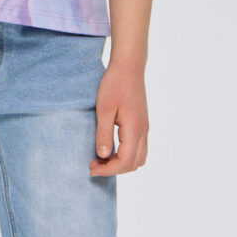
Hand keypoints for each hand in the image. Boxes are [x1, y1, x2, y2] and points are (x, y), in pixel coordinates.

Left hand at [89, 60, 148, 175]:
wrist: (129, 67)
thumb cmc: (114, 85)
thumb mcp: (104, 109)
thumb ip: (104, 133)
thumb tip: (103, 156)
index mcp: (134, 129)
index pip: (124, 161)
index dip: (108, 169)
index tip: (91, 168)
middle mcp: (143, 132)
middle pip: (133, 164)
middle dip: (114, 169)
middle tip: (94, 164)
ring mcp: (144, 128)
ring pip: (139, 158)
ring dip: (122, 163)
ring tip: (102, 158)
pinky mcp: (142, 123)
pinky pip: (139, 148)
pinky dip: (127, 155)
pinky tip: (112, 148)